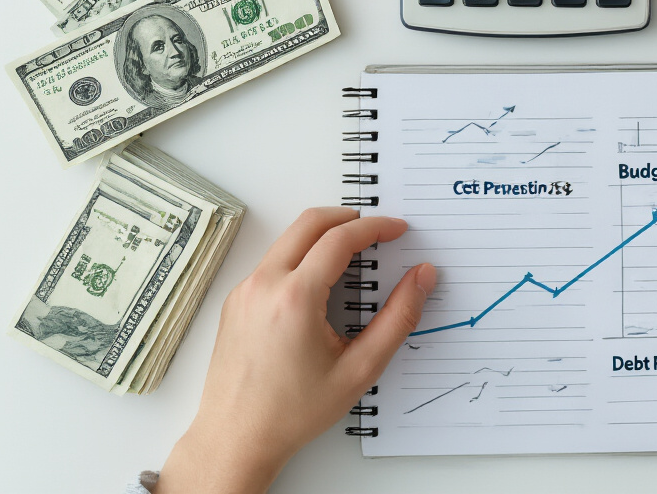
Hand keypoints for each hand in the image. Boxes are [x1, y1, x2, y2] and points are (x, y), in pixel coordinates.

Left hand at [155, 208, 434, 493]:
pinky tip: (320, 284)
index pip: (340, 238)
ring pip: (287, 239)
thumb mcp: (359, 369)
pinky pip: (272, 262)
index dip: (376, 227)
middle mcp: (263, 285)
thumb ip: (398, 318)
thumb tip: (421, 278)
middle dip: (348, 218)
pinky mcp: (235, 302)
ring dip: (322, 236)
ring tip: (352, 255)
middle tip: (376, 229)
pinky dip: (300, 256)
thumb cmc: (292, 412)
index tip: (397, 229)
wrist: (236, 438)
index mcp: (294, 298)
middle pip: (309, 222)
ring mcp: (244, 291)